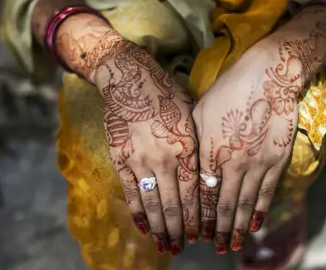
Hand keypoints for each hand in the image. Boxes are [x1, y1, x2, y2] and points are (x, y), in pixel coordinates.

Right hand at [91, 33, 198, 255]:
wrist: (129, 77)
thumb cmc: (166, 93)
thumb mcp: (192, 114)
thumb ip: (197, 146)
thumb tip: (205, 177)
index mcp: (186, 146)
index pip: (194, 193)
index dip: (197, 217)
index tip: (200, 234)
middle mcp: (164, 157)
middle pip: (173, 203)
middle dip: (179, 229)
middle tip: (182, 248)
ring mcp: (139, 159)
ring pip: (151, 202)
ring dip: (159, 227)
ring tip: (165, 246)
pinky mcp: (119, 158)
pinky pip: (129, 191)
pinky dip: (137, 211)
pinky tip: (143, 227)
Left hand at [192, 5, 325, 253]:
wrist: (269, 76)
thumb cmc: (230, 89)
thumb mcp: (201, 111)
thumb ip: (195, 142)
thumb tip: (191, 164)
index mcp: (209, 151)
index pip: (202, 194)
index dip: (198, 216)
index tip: (195, 232)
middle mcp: (231, 164)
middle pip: (222, 205)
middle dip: (216, 230)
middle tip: (214, 248)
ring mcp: (256, 164)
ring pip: (244, 204)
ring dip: (237, 228)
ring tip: (232, 245)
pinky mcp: (276, 161)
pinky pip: (266, 193)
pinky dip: (259, 212)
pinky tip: (255, 226)